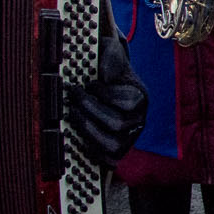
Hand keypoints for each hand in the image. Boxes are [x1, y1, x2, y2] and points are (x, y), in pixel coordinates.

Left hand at [65, 32, 148, 164]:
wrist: (105, 90)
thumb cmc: (106, 74)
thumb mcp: (111, 57)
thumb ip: (110, 55)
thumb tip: (105, 73)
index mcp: (141, 99)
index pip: (130, 102)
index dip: (106, 94)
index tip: (89, 83)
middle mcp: (138, 121)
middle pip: (117, 124)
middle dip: (90, 109)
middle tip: (73, 96)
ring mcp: (128, 139)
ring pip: (111, 144)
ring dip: (87, 129)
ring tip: (72, 114)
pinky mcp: (115, 153)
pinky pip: (105, 158)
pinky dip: (89, 147)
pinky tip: (76, 132)